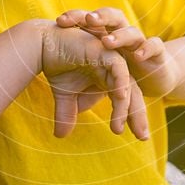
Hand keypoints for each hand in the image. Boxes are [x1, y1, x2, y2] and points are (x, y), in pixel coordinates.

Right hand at [39, 21, 148, 139]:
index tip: (138, 138)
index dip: (131, 118)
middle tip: (142, 137)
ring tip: (120, 126)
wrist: (42, 46)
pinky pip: (118, 67)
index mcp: (109, 77)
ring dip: (126, 106)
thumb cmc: (55, 66)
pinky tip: (120, 97)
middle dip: (137, 115)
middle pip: (133, 93)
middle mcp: (113, 69)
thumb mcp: (64, 96)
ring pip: (127, 84)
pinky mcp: (104, 50)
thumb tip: (61, 136)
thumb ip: (67, 114)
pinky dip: (120, 82)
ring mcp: (111, 58)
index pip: (126, 99)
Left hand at [56, 8, 180, 98]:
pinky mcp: (157, 53)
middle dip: (99, 16)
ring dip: (120, 36)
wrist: (156, 77)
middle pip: (111, 17)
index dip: (76, 17)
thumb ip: (79, 99)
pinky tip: (138, 56)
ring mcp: (140, 43)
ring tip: (107, 42)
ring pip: (131, 32)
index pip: (89, 21)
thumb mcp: (97, 87)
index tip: (59, 22)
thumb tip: (59, 128)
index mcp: (105, 36)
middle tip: (88, 19)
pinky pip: (155, 46)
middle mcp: (123, 35)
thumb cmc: (121, 77)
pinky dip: (147, 49)